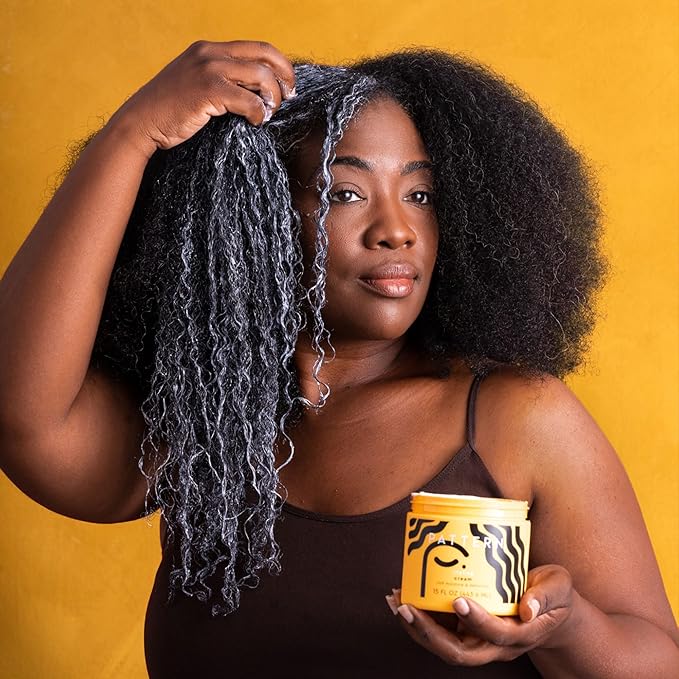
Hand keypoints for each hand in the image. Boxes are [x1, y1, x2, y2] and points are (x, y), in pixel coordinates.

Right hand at [108, 40, 295, 156]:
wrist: (141, 123)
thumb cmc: (170, 113)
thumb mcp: (195, 86)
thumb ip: (220, 81)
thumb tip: (255, 93)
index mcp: (208, 49)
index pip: (257, 47)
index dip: (279, 65)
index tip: (286, 86)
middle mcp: (210, 53)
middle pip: (265, 55)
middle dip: (284, 76)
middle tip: (288, 98)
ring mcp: (209, 69)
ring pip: (261, 76)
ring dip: (272, 98)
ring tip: (268, 114)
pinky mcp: (209, 90)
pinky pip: (249, 100)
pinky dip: (259, 113)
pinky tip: (256, 123)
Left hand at [385, 565, 576, 665]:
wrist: (550, 610)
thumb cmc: (553, 596)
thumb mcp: (558, 588)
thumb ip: (546, 595)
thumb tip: (528, 607)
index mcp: (520, 635)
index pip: (496, 635)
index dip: (477, 621)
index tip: (458, 601)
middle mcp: (496, 645)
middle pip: (460, 652)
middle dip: (430, 633)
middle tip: (408, 607)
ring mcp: (479, 641)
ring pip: (444, 646)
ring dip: (417, 628)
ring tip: (397, 602)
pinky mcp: (467, 631)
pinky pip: (440, 632)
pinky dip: (419, 619)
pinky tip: (403, 598)